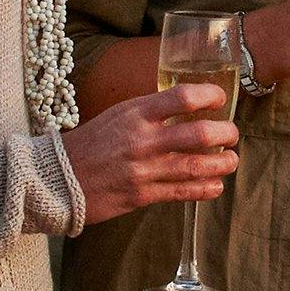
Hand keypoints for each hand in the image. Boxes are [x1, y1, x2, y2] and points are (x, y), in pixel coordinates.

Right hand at [61, 84, 238, 228]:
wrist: (57, 177)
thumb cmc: (90, 143)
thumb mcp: (118, 115)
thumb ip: (150, 112)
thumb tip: (184, 107)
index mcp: (135, 113)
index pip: (181, 96)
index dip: (208, 95)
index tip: (220, 98)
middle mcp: (142, 140)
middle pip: (199, 134)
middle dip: (225, 133)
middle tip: (232, 133)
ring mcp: (143, 170)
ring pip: (197, 166)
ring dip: (223, 163)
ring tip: (232, 160)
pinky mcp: (142, 195)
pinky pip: (183, 192)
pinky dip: (205, 188)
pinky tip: (216, 185)